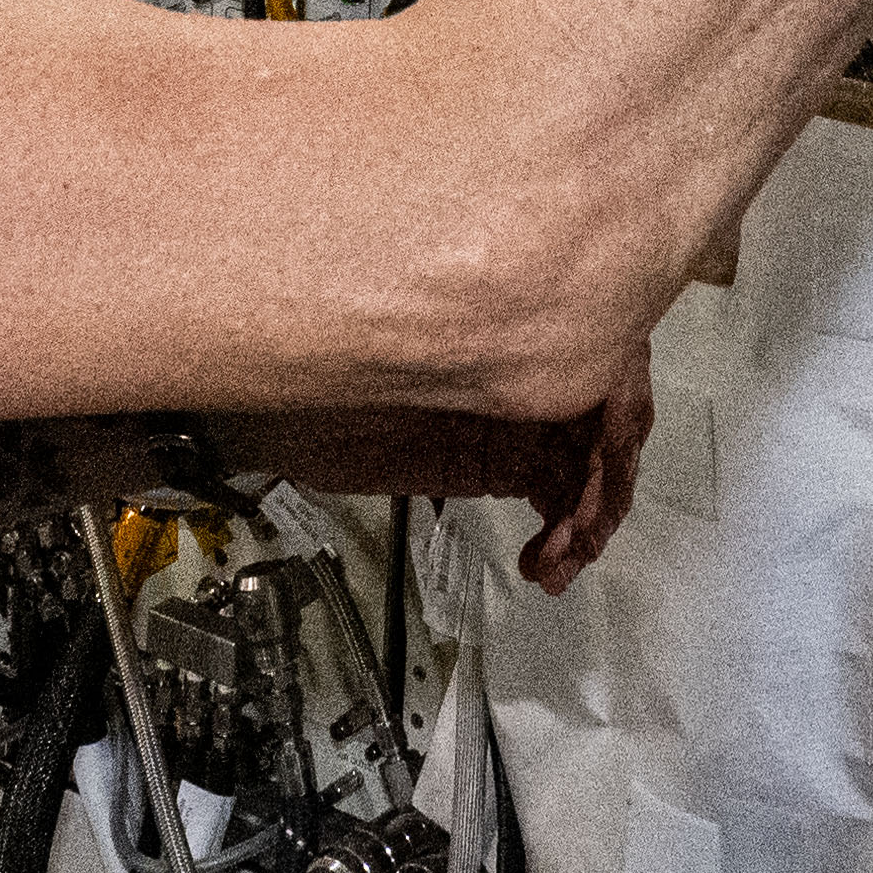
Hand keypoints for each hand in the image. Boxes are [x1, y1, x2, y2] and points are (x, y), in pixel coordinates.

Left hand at [198, 338, 651, 579]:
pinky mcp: (496, 456)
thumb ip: (468, 344)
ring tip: (556, 561)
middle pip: (610, 416)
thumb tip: (544, 347)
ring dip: (589, 515)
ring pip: (590, 460)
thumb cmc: (313, 354)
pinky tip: (546, 560)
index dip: (617, 418)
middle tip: (576, 534)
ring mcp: (516, 407)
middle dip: (604, 482)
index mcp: (515, 311)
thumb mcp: (393, 348)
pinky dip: (565, 530)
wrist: (255, 406)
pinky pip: (556, 490)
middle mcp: (527, 354)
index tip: (600, 470)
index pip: (608, 359)